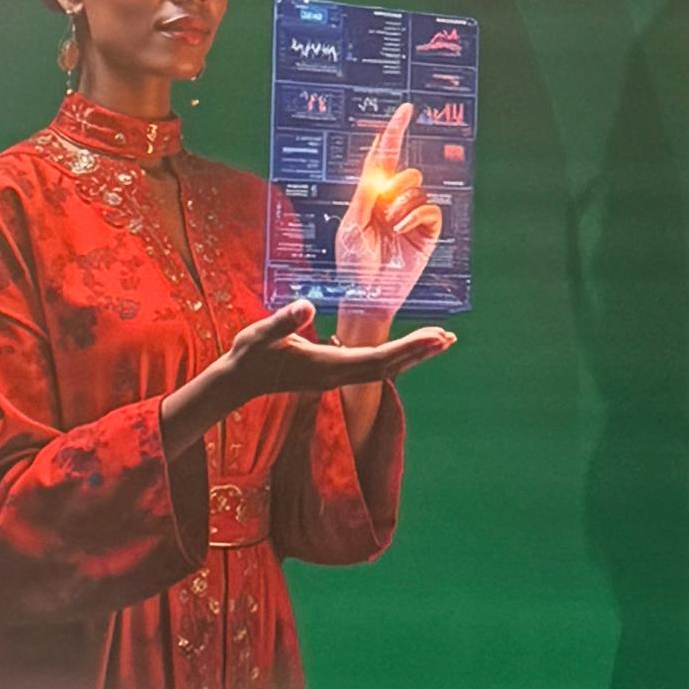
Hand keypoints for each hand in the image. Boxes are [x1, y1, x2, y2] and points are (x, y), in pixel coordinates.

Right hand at [162, 298, 453, 456]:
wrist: (238, 381)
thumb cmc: (250, 354)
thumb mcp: (262, 333)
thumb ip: (285, 321)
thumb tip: (307, 307)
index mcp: (328, 366)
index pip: (378, 359)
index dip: (409, 349)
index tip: (435, 338)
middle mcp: (338, 375)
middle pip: (389, 367)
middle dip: (420, 353)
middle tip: (450, 338)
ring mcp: (336, 376)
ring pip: (384, 369)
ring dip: (412, 356)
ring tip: (439, 342)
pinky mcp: (333, 373)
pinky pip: (373, 367)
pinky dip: (395, 357)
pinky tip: (406, 350)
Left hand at [333, 104, 443, 326]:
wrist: (368, 294)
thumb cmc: (353, 264)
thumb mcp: (351, 224)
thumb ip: (365, 194)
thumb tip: (379, 168)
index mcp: (371, 197)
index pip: (384, 158)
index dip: (394, 133)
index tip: (406, 109)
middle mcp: (393, 203)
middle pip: (405, 172)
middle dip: (394, 185)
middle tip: (381, 209)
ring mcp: (411, 217)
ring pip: (417, 189)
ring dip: (400, 206)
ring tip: (389, 227)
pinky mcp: (427, 232)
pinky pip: (430, 208)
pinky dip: (415, 216)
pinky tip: (401, 231)